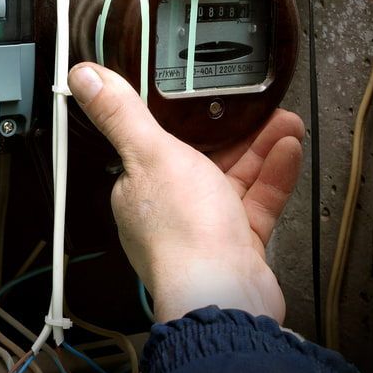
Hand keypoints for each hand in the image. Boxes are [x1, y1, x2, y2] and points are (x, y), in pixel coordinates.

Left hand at [67, 63, 303, 322]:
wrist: (223, 294)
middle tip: (259, 107)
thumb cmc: (181, 234)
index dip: (185, 120)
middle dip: (235, 131)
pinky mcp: (237, 245)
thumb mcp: (150, 154)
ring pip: (234, 179)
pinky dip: (273, 177)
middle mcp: (170, 210)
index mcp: (139, 188)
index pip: (158, 145)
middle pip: (203, 160)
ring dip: (261, 149)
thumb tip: (84, 78)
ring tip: (285, 122)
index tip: (208, 97)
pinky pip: (257, 203)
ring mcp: (205, 230)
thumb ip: (121, 114)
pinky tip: (288, 153)